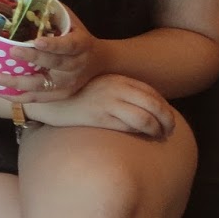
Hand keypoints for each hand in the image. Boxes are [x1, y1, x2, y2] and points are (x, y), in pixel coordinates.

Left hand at [0, 8, 103, 96]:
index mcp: (81, 44)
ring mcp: (69, 83)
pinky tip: (1, 92)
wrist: (100, 62)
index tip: (37, 40)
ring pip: (43, 86)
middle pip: (54, 64)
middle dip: (31, 59)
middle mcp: (76, 66)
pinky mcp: (62, 95)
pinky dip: (19, 97)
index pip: (68, 45)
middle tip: (10, 52)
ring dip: (17, 83)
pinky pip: (39, 99)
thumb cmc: (78, 35)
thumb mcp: (69, 18)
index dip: (53, 45)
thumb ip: (48, 6)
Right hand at [28, 73, 175, 138]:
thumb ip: (121, 92)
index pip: (152, 93)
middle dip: (168, 120)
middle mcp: (116, 88)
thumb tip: (144, 107)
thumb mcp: (101, 87)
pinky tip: (142, 138)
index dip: (164, 107)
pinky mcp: (100, 117)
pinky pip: (129, 126)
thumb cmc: (77, 96)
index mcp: (118, 79)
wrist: (49, 100)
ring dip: (158, 130)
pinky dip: (141, 133)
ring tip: (159, 137)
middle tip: (169, 132)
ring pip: (146, 118)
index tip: (167, 118)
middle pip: (155, 105)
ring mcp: (108, 102)